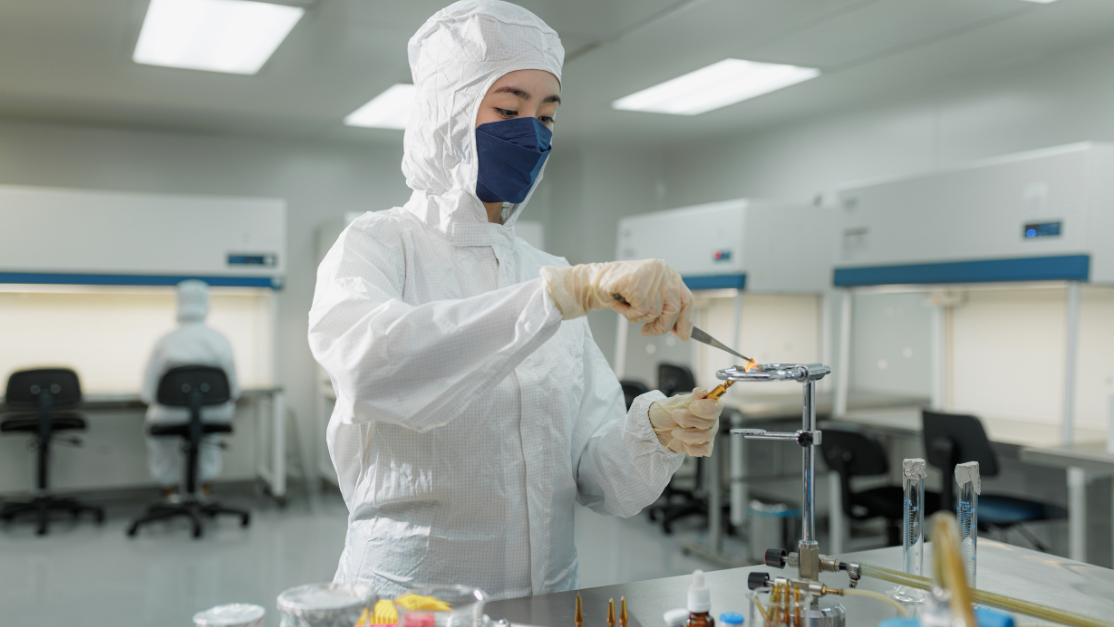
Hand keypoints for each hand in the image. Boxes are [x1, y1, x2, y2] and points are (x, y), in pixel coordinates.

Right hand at [540, 259, 693, 339]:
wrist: (594, 281)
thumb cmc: (620, 290)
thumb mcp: (648, 298)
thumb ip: (664, 308)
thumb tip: (679, 329)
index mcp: (668, 273)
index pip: (686, 299)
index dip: (686, 320)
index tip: (683, 336)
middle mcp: (663, 271)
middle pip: (673, 309)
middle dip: (660, 326)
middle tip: (647, 331)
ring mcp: (651, 274)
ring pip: (654, 312)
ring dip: (638, 317)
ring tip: (628, 307)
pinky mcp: (638, 281)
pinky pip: (640, 310)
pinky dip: (628, 313)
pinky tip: (621, 303)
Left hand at [648, 387, 721, 456]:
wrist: (656, 427)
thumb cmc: (667, 412)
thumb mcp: (676, 402)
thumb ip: (691, 399)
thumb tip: (703, 392)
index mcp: (708, 406)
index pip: (715, 408)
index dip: (705, 408)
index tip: (692, 406)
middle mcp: (711, 420)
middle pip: (707, 423)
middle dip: (687, 420)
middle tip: (675, 415)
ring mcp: (708, 434)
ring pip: (704, 437)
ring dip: (685, 434)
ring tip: (675, 430)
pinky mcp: (702, 446)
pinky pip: (702, 449)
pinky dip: (689, 446)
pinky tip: (682, 441)